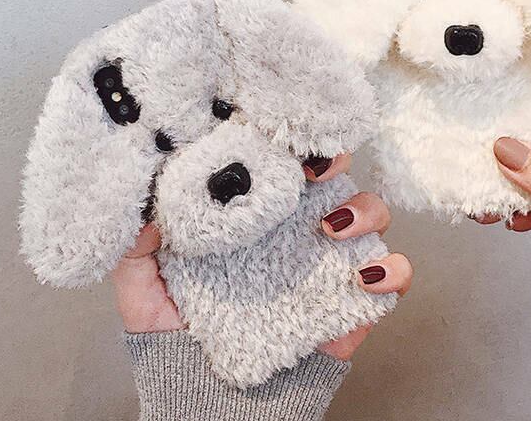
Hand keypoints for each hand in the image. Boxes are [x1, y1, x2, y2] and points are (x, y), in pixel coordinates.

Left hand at [113, 154, 411, 359]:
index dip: (286, 138)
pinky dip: (392, 270)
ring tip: (332, 226)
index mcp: (254, 212)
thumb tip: (145, 212)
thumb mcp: (144, 287)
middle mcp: (296, 227)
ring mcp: (328, 260)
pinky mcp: (352, 301)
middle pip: (333, 173)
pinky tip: (364, 276)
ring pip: (370, 212)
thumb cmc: (179, 336)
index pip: (280, 160)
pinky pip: (392, 276)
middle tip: (312, 168)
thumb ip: (138, 247)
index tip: (275, 135)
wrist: (210, 398)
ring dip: (364, 208)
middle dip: (332, 157)